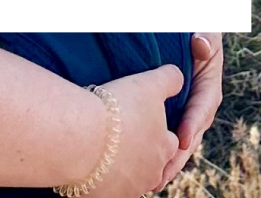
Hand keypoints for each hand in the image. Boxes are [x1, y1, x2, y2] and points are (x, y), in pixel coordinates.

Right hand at [86, 64, 182, 197]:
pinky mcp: (106, 196)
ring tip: (105, 151)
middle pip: (152, 165)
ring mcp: (129, 188)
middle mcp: (152, 172)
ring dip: (122, 168)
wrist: (81, 137)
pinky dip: (101, 179)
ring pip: (131, 180)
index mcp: (165, 146)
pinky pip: (107, 190)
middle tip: (124, 138)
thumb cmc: (117, 109)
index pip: (171, 141)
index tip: (143, 122)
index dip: (158, 131)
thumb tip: (180, 75)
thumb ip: (169, 79)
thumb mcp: (148, 84)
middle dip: (141, 154)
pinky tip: (90, 164)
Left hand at [159, 33, 223, 186]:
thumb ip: (206, 36)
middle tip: (164, 173)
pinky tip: (145, 171)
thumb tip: (201, 44)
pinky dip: (158, 154)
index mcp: (208, 85)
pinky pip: (167, 136)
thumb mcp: (204, 29)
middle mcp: (199, 103)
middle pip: (192, 133)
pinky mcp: (172, 115)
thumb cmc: (194, 29)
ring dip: (169, 162)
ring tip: (154, 182)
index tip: (182, 139)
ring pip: (180, 141)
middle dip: (179, 155)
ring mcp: (186, 112)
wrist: (184, 31)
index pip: (203, 106)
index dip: (193, 123)